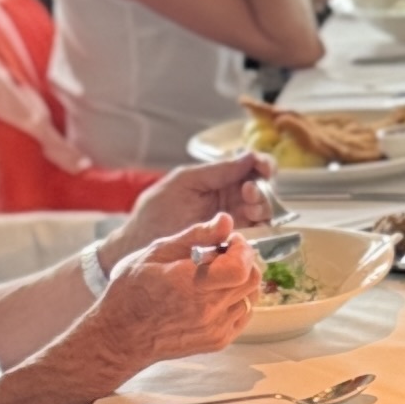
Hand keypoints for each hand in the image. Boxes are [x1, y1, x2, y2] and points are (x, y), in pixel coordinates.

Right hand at [80, 222, 259, 374]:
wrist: (122, 336)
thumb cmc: (132, 291)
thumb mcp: (157, 252)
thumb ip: (196, 235)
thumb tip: (226, 221)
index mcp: (192, 285)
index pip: (241, 267)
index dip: (242, 248)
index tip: (230, 241)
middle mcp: (208, 310)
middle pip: (253, 279)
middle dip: (244, 260)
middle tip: (222, 255)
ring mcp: (215, 329)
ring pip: (251, 296)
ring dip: (240, 280)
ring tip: (213, 276)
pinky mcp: (218, 341)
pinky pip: (243, 314)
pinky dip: (236, 299)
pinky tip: (213, 294)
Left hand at [119, 158, 274, 246]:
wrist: (139, 246)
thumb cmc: (155, 212)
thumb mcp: (184, 182)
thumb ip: (216, 171)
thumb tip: (249, 156)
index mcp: (217, 179)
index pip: (248, 166)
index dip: (262, 164)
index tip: (264, 167)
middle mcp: (228, 199)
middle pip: (260, 189)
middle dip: (261, 188)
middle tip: (249, 191)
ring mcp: (232, 222)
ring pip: (262, 211)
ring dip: (262, 207)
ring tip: (249, 209)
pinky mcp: (231, 243)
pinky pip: (256, 235)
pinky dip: (261, 229)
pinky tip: (252, 226)